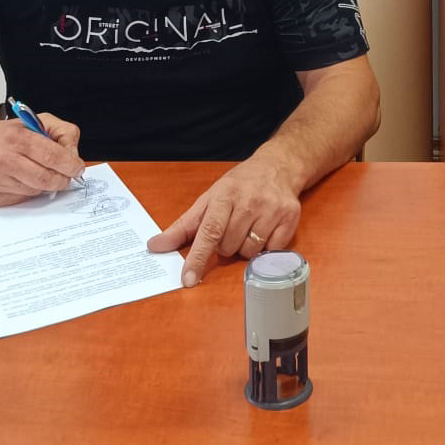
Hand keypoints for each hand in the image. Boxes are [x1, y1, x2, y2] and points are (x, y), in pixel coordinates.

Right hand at [0, 110, 83, 205]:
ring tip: (38, 172)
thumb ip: (61, 132)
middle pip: (46, 179)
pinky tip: (21, 179)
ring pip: (36, 191)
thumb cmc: (4, 136)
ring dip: (45, 185)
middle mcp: (5, 160)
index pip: (53, 156)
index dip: (70, 165)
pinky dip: (29, 191)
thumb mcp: (34, 121)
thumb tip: (73, 156)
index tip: (78, 168)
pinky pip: (22, 199)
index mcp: (17, 138)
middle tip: (66, 176)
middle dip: (62, 180)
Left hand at [147, 154, 301, 286]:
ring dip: (244, 247)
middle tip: (231, 227)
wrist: (279, 166)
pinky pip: (271, 252)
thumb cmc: (239, 186)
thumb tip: (155, 246)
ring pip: (249, 252)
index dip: (197, 257)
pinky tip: (264, 230)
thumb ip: (182, 226)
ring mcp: (271, 210)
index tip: (187, 279)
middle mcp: (249, 202)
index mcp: (224, 196)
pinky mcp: (290, 218)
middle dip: (225, 245)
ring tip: (248, 227)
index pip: (209, 231)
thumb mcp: (208, 199)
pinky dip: (265, 248)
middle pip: (228, 246)